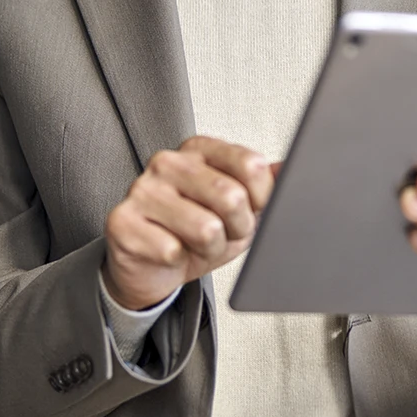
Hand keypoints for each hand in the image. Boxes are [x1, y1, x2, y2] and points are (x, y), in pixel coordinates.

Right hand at [104, 136, 274, 310]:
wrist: (151, 267)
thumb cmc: (196, 232)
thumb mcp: (240, 207)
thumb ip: (267, 184)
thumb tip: (294, 167)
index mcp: (199, 149)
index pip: (250, 164)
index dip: (263, 199)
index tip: (254, 209)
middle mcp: (168, 161)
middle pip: (231, 196)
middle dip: (239, 228)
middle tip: (226, 233)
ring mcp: (142, 189)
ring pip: (205, 228)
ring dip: (211, 249)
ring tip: (198, 244)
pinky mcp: (122, 221)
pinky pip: (172, 251)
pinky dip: (179, 261)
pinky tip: (170, 252)